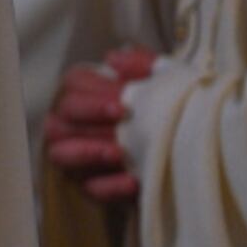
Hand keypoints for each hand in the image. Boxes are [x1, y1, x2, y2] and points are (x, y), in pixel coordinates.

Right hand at [45, 45, 156, 203]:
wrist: (187, 153)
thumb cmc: (166, 111)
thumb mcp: (163, 82)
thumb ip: (141, 64)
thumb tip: (114, 57)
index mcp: (86, 95)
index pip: (72, 86)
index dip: (91, 93)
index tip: (121, 100)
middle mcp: (71, 126)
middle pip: (59, 119)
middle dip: (87, 117)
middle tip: (120, 118)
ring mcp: (77, 158)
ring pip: (61, 154)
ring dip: (87, 152)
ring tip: (118, 153)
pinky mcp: (91, 186)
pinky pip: (91, 189)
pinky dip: (110, 187)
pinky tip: (132, 182)